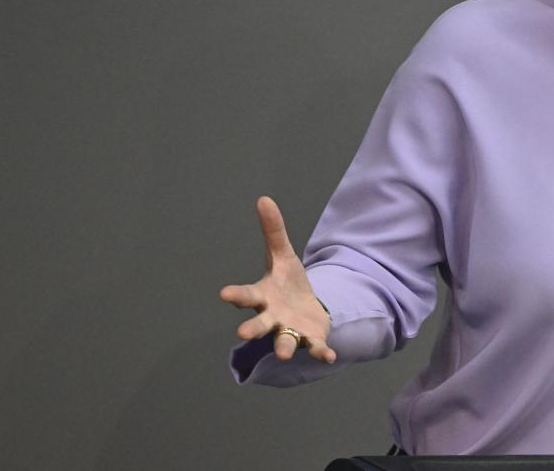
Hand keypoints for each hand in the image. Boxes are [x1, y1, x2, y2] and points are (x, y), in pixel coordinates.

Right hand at [219, 196, 335, 362]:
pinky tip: (329, 356)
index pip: (246, 295)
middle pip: (259, 324)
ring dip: (283, 346)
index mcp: (263, 296)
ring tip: (281, 354)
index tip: (224, 293)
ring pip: (283, 340)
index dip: (236, 294)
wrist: (307, 308)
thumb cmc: (287, 283)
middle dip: (252, 329)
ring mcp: (290, 330)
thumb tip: (264, 198)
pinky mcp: (309, 339)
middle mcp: (272, 317)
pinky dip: (320, 351)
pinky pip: (314, 347)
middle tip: (242, 334)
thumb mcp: (283, 255)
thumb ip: (274, 231)